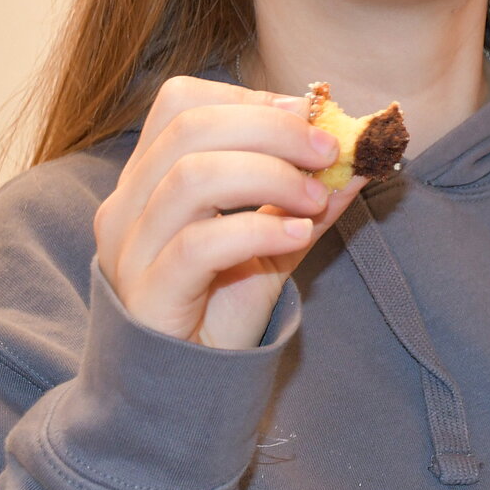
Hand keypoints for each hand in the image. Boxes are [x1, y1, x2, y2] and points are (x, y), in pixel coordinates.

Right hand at [94, 76, 360, 349]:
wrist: (188, 390)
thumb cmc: (221, 308)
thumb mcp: (273, 241)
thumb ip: (309, 197)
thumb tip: (363, 156)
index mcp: (148, 177)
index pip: (181, 103)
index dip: (249, 99)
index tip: (308, 113)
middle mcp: (127, 205)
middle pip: (190, 128)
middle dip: (271, 129)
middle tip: (328, 150)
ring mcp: (130, 250)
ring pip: (192, 176)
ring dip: (270, 176)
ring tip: (316, 199)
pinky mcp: (147, 296)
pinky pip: (198, 244)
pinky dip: (257, 229)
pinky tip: (297, 234)